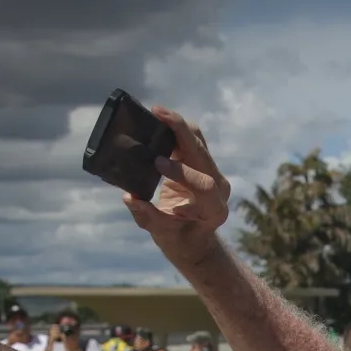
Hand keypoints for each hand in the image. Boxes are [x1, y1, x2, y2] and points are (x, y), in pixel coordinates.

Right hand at [120, 106, 229, 265]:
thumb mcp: (163, 235)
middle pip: (203, 154)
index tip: (157, 162)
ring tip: (157, 112)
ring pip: (199, 142)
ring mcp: (213, 174)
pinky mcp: (203, 165)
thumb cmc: (179, 239)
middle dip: (181, 131)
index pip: (204, 185)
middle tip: (158, 113)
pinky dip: (176, 129)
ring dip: (178, 125)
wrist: (195, 239)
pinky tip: (159, 119)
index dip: (182, 171)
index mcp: (215, 209)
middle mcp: (220, 188)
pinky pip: (192, 141)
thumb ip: (149, 218)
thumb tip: (130, 198)